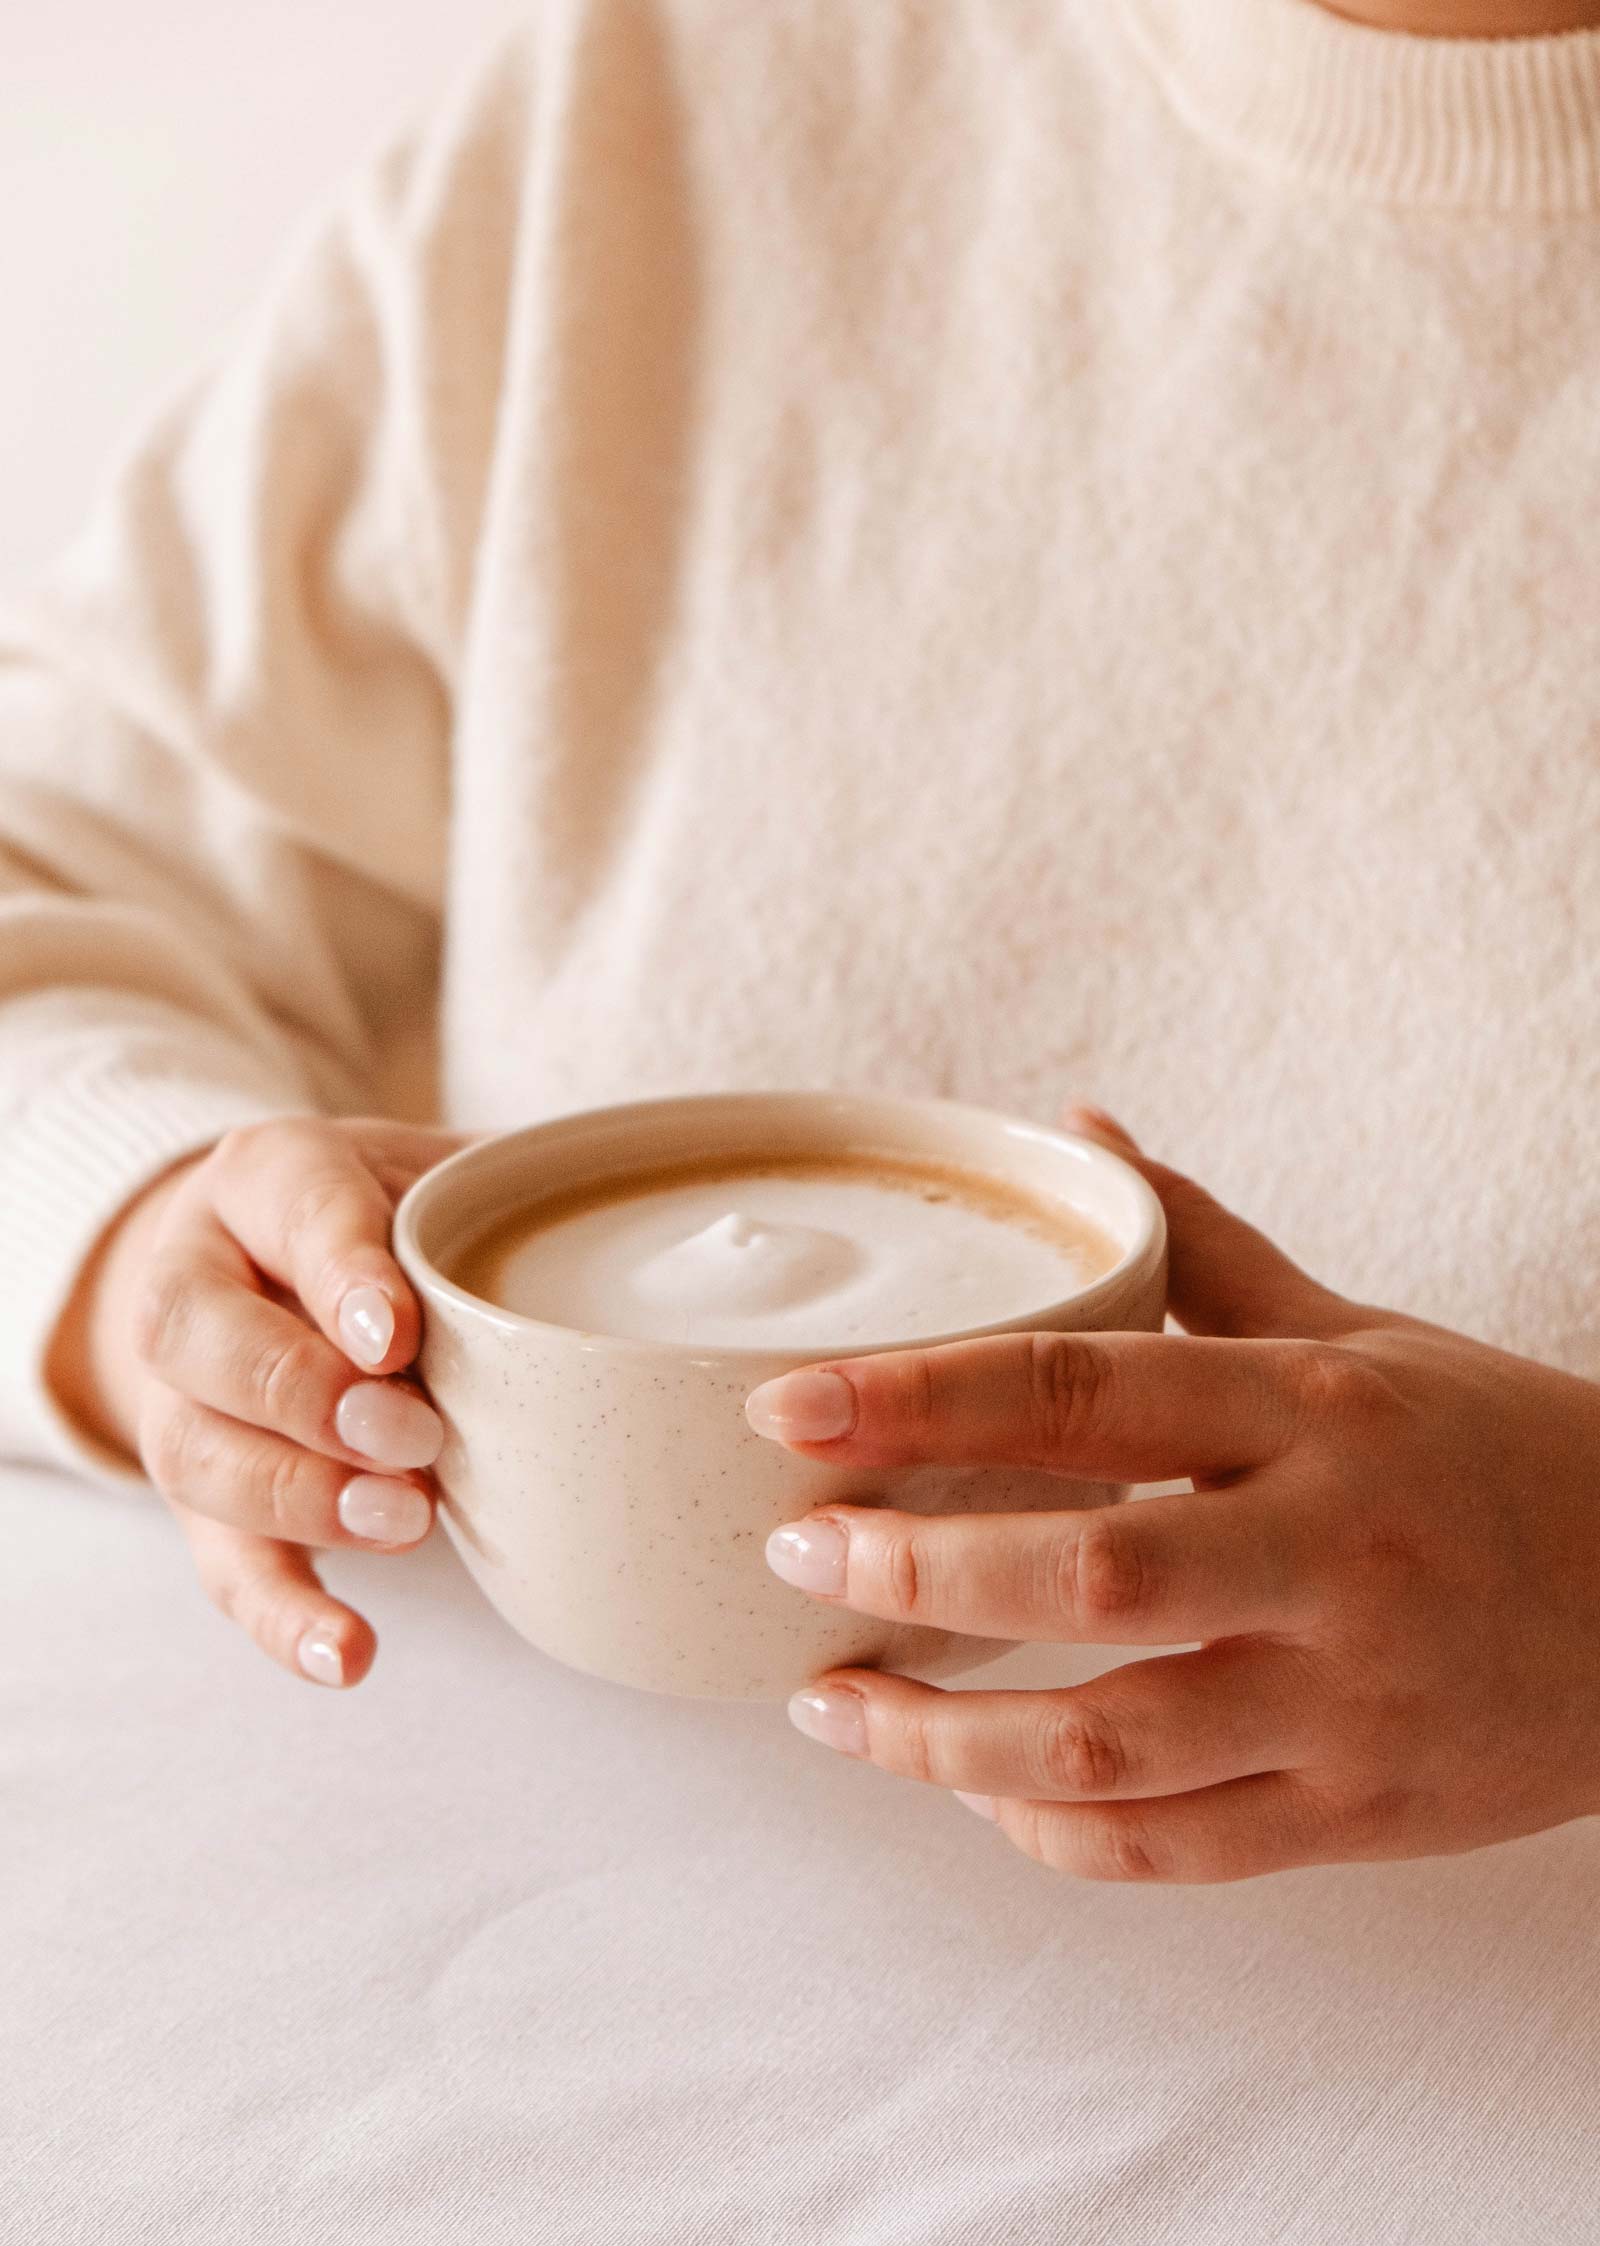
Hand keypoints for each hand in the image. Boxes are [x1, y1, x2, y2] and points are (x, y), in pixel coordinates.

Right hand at [48, 1115, 468, 1688]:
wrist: (291, 1264)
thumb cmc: (401, 1216)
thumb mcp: (445, 1176)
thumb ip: (503, 1200)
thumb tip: (630, 1240)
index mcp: (265, 1176)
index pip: (288, 1209)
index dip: (339, 1272)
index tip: (396, 1334)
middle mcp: (196, 1280)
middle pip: (197, 1336)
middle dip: (304, 1394)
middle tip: (412, 1434)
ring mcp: (185, 1398)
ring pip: (196, 1454)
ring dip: (300, 1498)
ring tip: (409, 1522)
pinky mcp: (205, 1502)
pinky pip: (225, 1565)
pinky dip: (284, 1617)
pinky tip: (349, 1653)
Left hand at [745, 1104, 1599, 1882]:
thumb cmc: (1494, 1451)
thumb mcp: (1359, 1334)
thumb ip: (1204, 1246)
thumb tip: (1081, 1129)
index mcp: (1312, 1408)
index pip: (1080, 1388)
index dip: (915, 1399)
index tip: (789, 1409)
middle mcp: (1327, 1549)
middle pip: (1081, 1569)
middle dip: (907, 1572)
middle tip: (792, 1558)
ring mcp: (1346, 1695)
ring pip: (1105, 1741)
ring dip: (939, 1740)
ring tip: (832, 1707)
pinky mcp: (1360, 1813)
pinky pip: (1173, 1849)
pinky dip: (1052, 1828)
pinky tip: (978, 1789)